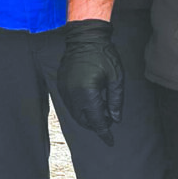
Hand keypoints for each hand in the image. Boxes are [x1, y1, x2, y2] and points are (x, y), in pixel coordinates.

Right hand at [55, 17, 127, 138]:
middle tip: (108, 121)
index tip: (110, 141)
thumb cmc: (103, 55)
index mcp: (87, 93)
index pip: (96, 121)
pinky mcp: (60, 83)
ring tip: (101, 111)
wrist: (85, 37)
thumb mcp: (116, 77)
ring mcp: (64, 88)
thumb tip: (115, 119)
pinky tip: (90, 102)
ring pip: (75, 113)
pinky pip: (69, 103)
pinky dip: (79, 108)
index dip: (104, 133)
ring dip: (87, 117)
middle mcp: (72, 94)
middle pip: (83, 120)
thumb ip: (116, 101)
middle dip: (96, 125)